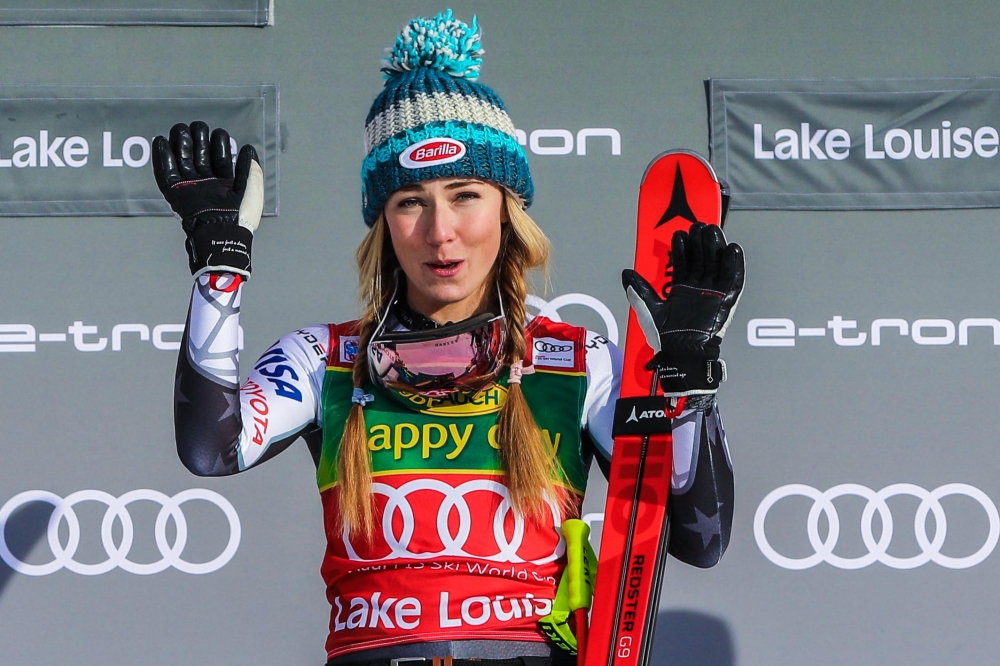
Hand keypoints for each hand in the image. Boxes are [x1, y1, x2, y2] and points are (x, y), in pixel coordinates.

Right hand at [152, 121, 263, 276]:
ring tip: (180, 128)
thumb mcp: (253, 191)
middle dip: (198, 139)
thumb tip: (248, 148)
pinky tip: (161, 142)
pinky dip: (162, 157)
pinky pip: (166, 173)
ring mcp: (191, 188)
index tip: (218, 132)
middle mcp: (207, 184)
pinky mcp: (175, 193)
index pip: (221, 158)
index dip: (219, 145)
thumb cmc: (241, 217)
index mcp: (226, 184)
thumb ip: (251, 169)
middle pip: (200, 156)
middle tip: (197, 126)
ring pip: (183, 161)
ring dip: (182, 144)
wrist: (222, 234)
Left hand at [622, 222, 744, 395]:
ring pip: (717, 264)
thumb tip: (626, 273)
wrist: (680, 353)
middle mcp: (699, 289)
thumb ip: (638, 290)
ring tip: (712, 231)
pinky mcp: (726, 300)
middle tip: (698, 226)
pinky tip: (733, 249)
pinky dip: (734, 264)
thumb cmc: (665, 337)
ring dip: (715, 247)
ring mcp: (713, 294)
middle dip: (700, 242)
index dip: (682, 248)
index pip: (684, 263)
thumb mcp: (648, 309)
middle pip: (702, 259)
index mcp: (682, 290)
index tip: (679, 234)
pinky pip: (733, 279)